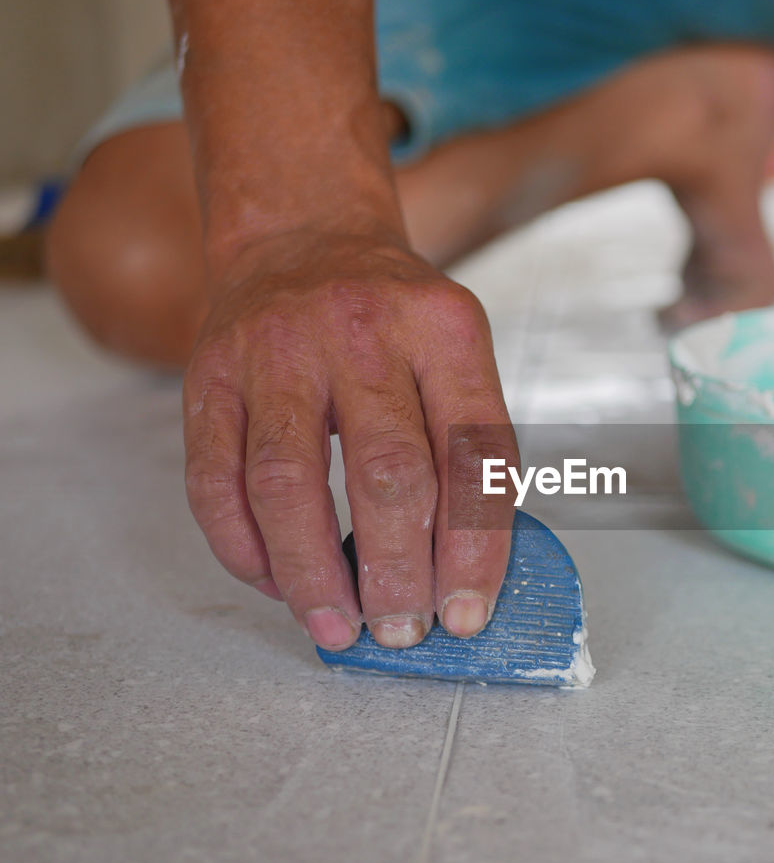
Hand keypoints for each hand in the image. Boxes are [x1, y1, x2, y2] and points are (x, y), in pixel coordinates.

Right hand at [182, 230, 516, 649]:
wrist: (301, 234)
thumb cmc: (391, 316)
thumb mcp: (454, 353)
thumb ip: (465, 446)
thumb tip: (464, 573)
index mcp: (444, 330)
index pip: (475, 454)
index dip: (475, 548)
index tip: (468, 612)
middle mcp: (362, 332)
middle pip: (388, 474)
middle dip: (398, 572)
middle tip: (403, 629)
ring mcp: (276, 351)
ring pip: (288, 484)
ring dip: (314, 574)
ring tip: (338, 627)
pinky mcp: (210, 375)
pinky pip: (215, 481)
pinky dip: (244, 548)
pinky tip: (275, 583)